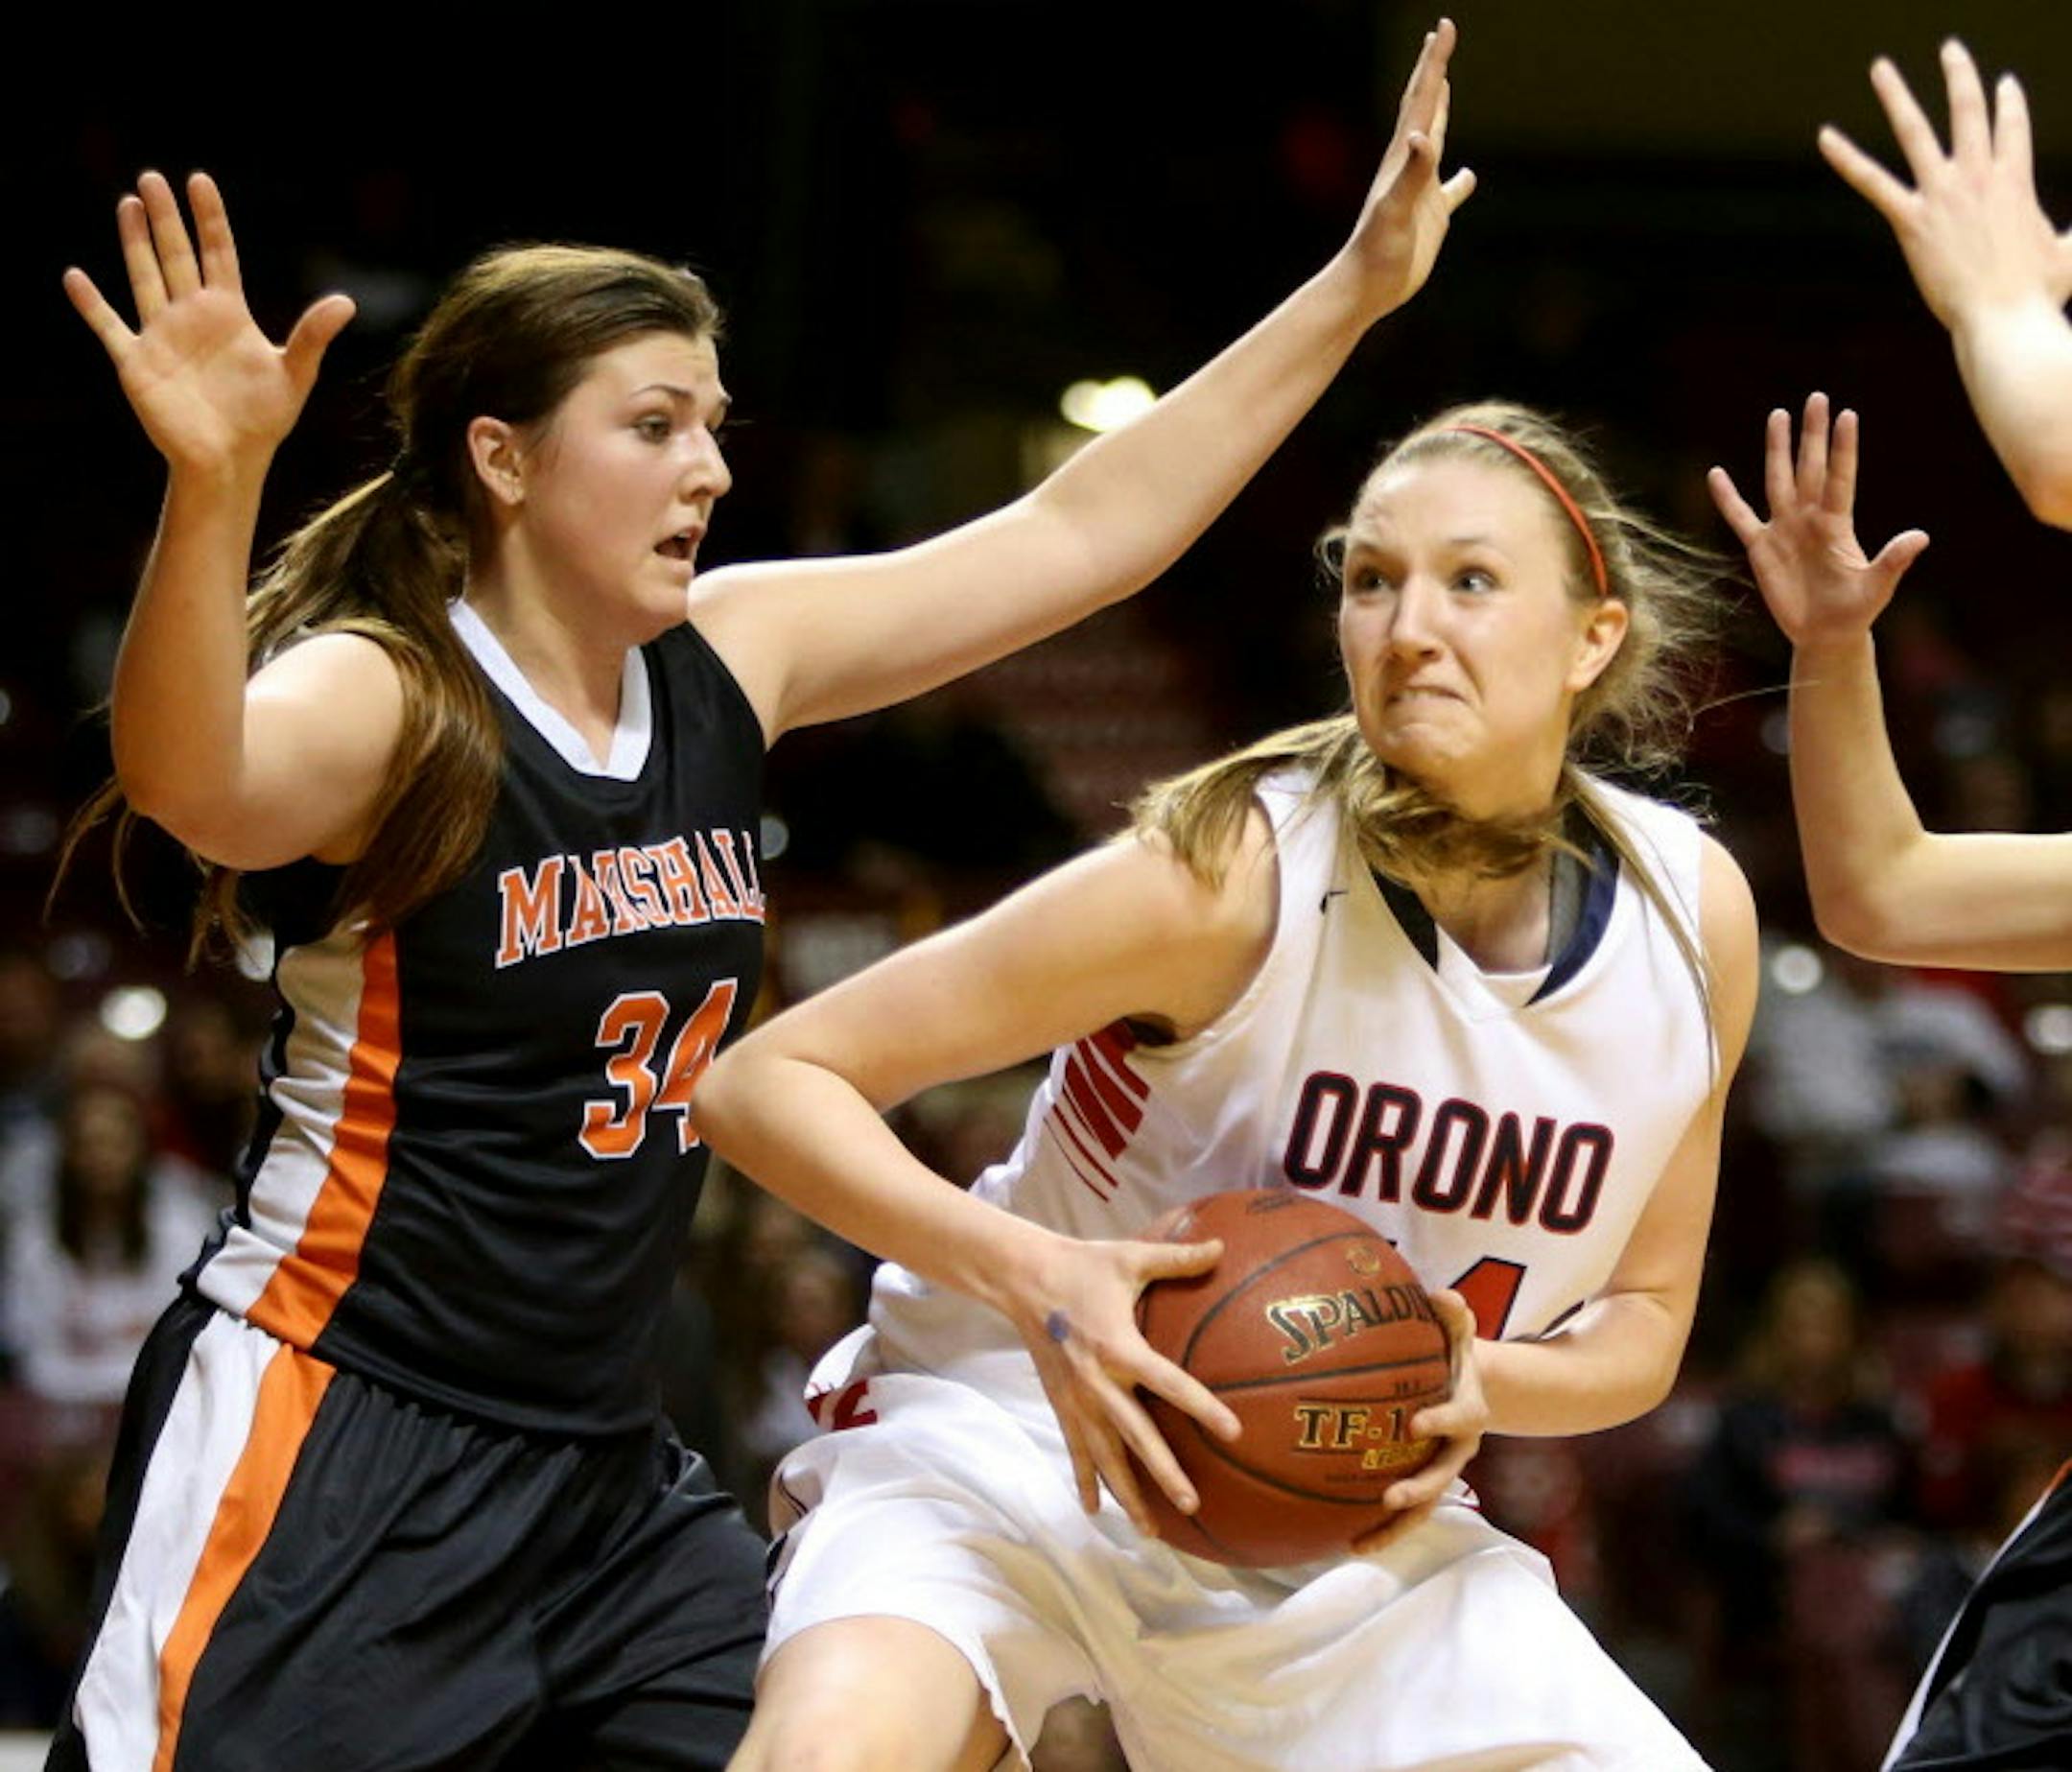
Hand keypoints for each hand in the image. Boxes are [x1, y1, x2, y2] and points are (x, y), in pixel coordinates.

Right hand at [64, 171, 354, 474]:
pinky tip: (75, 277)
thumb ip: (313, 336)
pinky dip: (92, 305)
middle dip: (166, 218)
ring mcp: (162, 336)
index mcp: (228, 313)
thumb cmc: (264, 420)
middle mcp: (192, 316)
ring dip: (135, 243)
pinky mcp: (137, 362)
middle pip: (176, 255)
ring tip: (128, 204)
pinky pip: (109, 327)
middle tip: (152, 178)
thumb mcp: (294, 373)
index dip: (210, 218)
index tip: (200, 181)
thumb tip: (347, 302)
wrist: (229, 460)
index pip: (218, 253)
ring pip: (144, 278)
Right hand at [1010, 1229, 1240, 1537]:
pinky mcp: (1060, 1406)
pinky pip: (1075, 1452)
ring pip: (1105, 1458)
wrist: (1021, 1279)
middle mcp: (1098, 1383)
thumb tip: (1224, 1247)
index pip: (1170, 1384)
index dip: (1203, 1407)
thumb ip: (1179, 1257)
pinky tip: (1093, 1512)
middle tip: (1192, 1505)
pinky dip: (1085, 1482)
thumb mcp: (1130, 1257)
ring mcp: (1076, 1400)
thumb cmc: (1083, 1265)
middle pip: (1136, 1438)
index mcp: (1121, 1348)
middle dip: (1163, 1474)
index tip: (1233, 1432)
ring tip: (1152, 1532)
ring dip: (1127, 1495)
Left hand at [1337, 18, 1477, 323]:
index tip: (1443, 27)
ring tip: (1445, 86)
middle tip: (1440, 37)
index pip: (1422, 99)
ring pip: (1434, 139)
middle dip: (1432, 70)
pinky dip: (1460, 181)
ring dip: (1440, 111)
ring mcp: (1420, 190)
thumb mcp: (1396, 210)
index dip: (1434, 63)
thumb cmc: (1377, 252)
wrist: (1365, 289)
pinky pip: (1449, 191)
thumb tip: (1422, 137)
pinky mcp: (1430, 216)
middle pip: (1424, 107)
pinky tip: (1468, 177)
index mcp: (1403, 157)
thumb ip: (1411, 173)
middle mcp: (1410, 167)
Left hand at [1351, 1288, 1485, 1552]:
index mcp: (1468, 1411)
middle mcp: (1457, 1449)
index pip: (1461, 1418)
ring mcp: (1438, 1471)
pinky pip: (1402, 1515)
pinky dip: (1380, 1531)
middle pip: (1443, 1476)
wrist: (1461, 1382)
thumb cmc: (1449, 1351)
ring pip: (1423, 1507)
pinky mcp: (1418, 1485)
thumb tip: (1445, 1296)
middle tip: (1391, 1496)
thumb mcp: (1455, 1330)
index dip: (1441, 1421)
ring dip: (1396, 1526)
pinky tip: (1345, 1545)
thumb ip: (1452, 1315)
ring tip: (1362, 1544)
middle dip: (1419, 1488)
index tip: (1415, 1422)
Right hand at [1708, 393, 1929, 647]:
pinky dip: (1727, 498)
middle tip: (1816, 398)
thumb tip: (1921, 536)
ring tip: (1778, 415)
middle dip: (1811, 434)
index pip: (1839, 477)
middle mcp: (1810, 518)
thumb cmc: (1856, 610)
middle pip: (1809, 468)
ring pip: (1778, 480)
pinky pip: (1740, 517)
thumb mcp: (1877, 586)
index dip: (1842, 448)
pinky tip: (1716, 475)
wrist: (1826, 632)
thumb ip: (1894, 560)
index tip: (1846, 415)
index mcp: (1837, 524)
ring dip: (1777, 450)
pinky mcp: (1761, 547)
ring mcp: (1784, 529)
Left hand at [1821, 41, 2071, 331]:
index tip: (2004, 84)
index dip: (2009, 102)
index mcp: (2015, 181)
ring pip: (1915, 131)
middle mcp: (1979, 177)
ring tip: (1880, 67)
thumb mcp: (2071, 255)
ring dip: (1897, 95)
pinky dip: (1847, 159)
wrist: (2004, 318)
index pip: (2011, 126)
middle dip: (1961, 75)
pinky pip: (1872, 181)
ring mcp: (1943, 194)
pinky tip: (1825, 137)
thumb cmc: (2038, 295)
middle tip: (1950, 48)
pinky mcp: (1911, 220)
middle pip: (1969, 110)